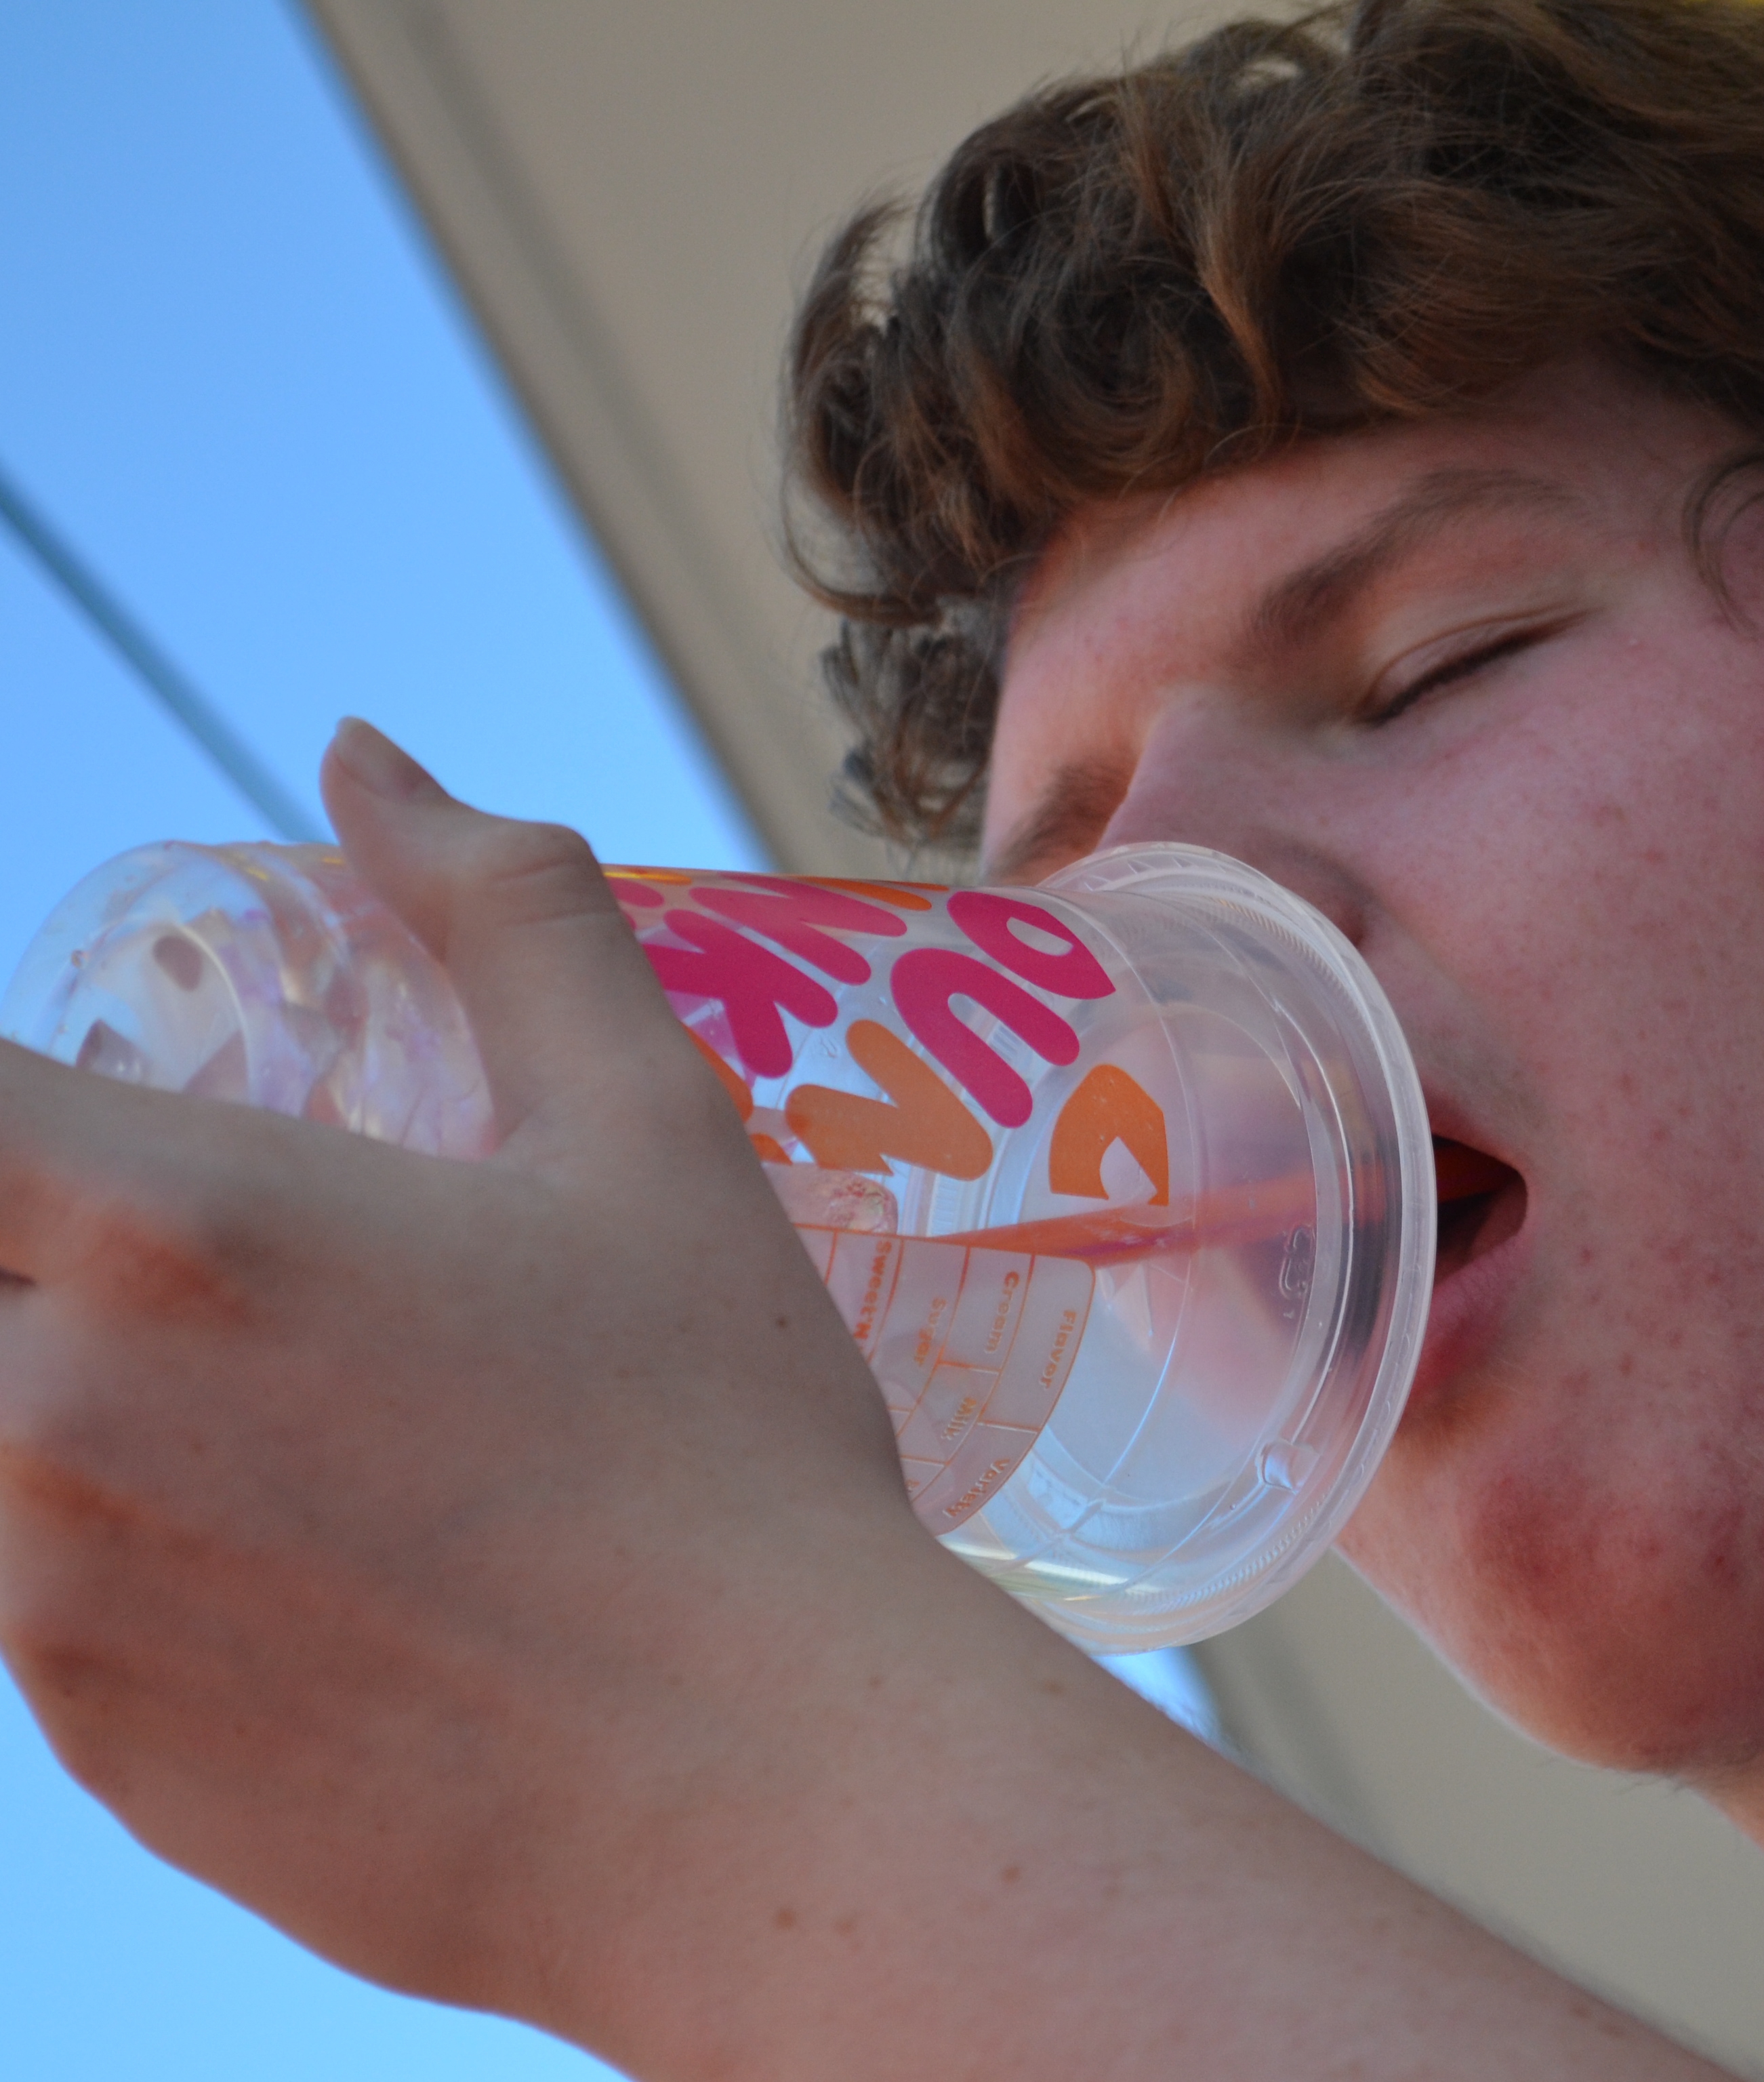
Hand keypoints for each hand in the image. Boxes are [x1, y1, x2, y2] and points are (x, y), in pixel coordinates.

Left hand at [0, 723, 932, 2012]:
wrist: (770, 1786)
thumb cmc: (725, 1448)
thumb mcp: (655, 1137)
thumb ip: (508, 911)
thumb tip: (368, 757)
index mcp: (181, 1224)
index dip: (4, 1099)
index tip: (72, 1117)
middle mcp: (55, 1406)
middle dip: (41, 1254)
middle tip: (194, 1278)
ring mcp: (42, 1600)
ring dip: (64, 1411)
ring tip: (275, 1438)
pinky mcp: (78, 1753)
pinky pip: (16, 1611)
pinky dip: (106, 1567)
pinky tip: (309, 1585)